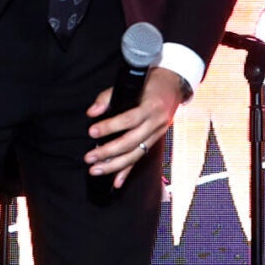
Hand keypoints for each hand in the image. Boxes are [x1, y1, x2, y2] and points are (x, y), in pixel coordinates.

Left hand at [85, 68, 189, 188]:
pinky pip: (141, 158)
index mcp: (151, 106)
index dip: (110, 127)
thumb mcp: (132, 82)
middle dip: (108, 152)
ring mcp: (157, 134)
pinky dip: (128, 171)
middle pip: (131, 142)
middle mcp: (155, 123)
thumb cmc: (150, 82)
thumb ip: (109, 96)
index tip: (92, 131)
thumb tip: (92, 112)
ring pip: (136, 154)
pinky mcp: (155, 141)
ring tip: (95, 170)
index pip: (129, 119)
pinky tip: (116, 183)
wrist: (174, 85)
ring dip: (115, 166)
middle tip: (89, 158)